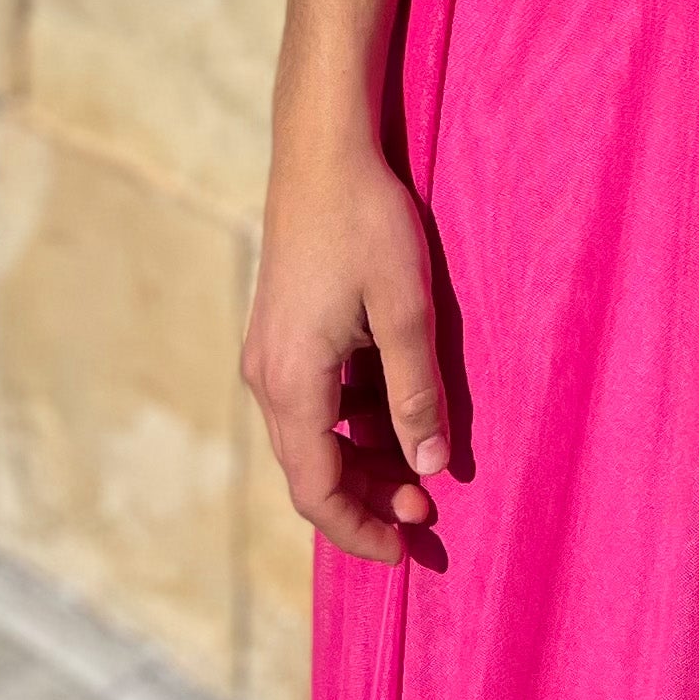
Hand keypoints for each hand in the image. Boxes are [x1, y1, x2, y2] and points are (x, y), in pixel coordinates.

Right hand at [242, 138, 451, 564]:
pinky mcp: (282, 331)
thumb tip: (431, 467)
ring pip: (314, 435)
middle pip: (313, 469)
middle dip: (369, 497)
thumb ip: (416, 394)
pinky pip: (314, 398)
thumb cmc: (366, 222)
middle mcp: (268, 377)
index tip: (407, 550)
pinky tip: (397, 404)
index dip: (360, 530)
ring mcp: (270, 353)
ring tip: (423, 458)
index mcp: (293, 383)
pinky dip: (352, 418)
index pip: (316, 491)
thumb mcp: (405, 310)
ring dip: (364, 457)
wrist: (321, 149)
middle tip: (430, 508)